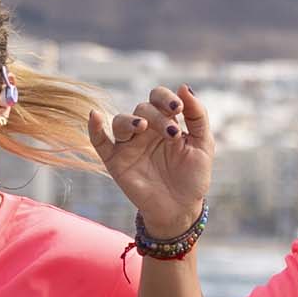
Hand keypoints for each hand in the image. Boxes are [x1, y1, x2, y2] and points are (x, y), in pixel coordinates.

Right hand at [92, 85, 215, 234]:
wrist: (181, 209)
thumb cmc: (193, 177)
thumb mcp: (203, 145)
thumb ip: (198, 116)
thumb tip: (184, 87)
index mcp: (165, 122)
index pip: (158, 98)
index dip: (166, 98)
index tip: (179, 108)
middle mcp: (145, 131)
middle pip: (142, 109)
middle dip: (157, 116)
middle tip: (172, 134)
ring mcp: (129, 145)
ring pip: (120, 121)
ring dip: (130, 120)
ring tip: (142, 127)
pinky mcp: (115, 162)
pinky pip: (100, 142)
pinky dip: (94, 129)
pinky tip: (95, 116)